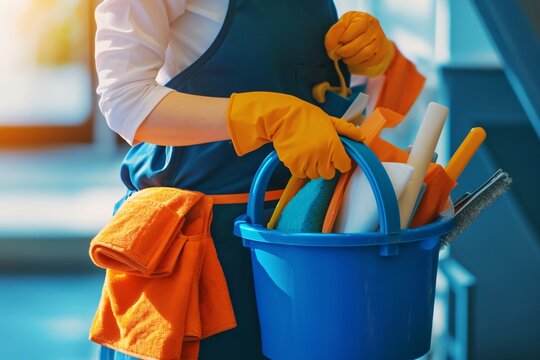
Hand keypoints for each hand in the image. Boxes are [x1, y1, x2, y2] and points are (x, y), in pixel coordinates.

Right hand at [226, 92, 364, 178]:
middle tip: (320, 154)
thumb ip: (347, 130)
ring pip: (314, 175)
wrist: (283, 117)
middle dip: (326, 166)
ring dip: (313, 168)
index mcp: (333, 145)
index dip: (341, 161)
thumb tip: (361, 137)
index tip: (335, 157)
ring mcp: (307, 162)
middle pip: (329, 174)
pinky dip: (300, 168)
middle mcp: (321, 156)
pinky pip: (301, 174)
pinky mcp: (293, 165)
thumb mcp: (330, 120)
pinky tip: (299, 156)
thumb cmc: (308, 117)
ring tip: (308, 154)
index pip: (344, 165)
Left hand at [325, 11, 393, 76]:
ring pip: (365, 54)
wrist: (365, 37)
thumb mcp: (342, 25)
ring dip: (351, 59)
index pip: (355, 29)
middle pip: (359, 44)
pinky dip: (359, 63)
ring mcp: (379, 41)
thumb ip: (335, 32)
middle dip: (345, 51)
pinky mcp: (380, 53)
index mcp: (364, 18)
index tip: (340, 40)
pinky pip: (369, 62)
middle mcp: (374, 28)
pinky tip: (354, 59)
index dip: (344, 38)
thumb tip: (331, 47)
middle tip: (339, 52)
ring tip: (345, 57)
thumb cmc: (351, 29)